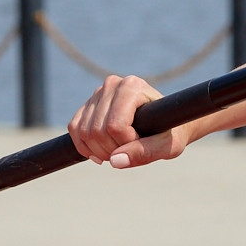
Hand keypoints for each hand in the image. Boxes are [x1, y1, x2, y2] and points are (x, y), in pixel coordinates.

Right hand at [67, 74, 188, 168]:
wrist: (166, 124)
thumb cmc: (170, 134)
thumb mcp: (165, 146)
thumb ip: (144, 153)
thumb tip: (115, 161)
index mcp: (132, 87)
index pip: (115, 126)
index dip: (126, 145)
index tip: (143, 144)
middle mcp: (112, 84)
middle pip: (97, 130)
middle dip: (111, 151)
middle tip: (130, 153)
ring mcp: (98, 93)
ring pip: (83, 131)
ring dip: (98, 151)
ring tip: (119, 153)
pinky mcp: (89, 104)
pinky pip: (74, 129)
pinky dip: (84, 147)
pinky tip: (100, 154)